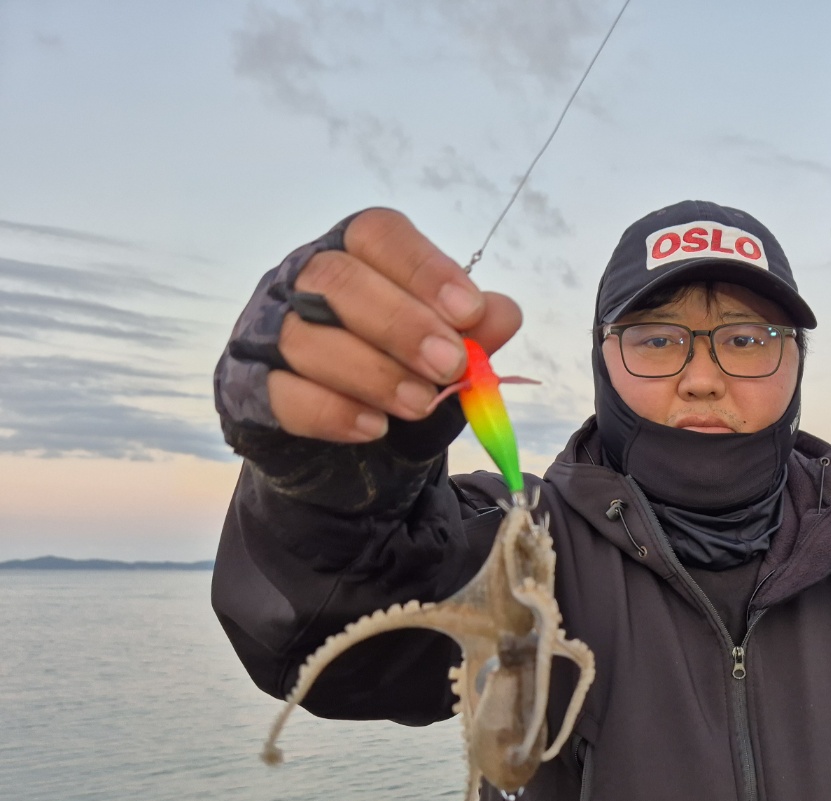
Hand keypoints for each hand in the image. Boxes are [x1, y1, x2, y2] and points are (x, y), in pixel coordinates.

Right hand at [270, 209, 521, 442]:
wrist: (352, 455)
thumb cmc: (402, 382)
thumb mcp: (445, 360)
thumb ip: (474, 336)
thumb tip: (504, 314)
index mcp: (354, 254)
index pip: (378, 234)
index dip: (424, 268)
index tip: (471, 311)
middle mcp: (299, 279)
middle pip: (336, 279)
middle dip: (402, 324)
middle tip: (449, 365)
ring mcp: (265, 330)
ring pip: (305, 336)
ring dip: (373, 372)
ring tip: (422, 405)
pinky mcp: (245, 386)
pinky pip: (279, 392)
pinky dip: (332, 410)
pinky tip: (374, 427)